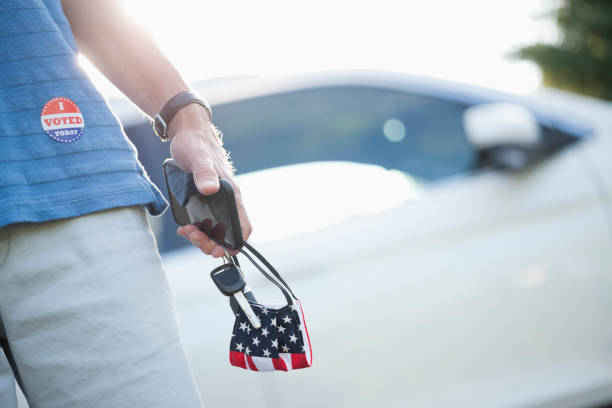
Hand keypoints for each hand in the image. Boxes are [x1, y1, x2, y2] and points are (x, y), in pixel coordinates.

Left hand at [168, 104, 251, 257]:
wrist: (188, 132)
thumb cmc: (195, 143)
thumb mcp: (197, 158)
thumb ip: (204, 173)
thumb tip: (210, 189)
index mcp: (232, 194)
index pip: (243, 227)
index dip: (235, 243)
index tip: (219, 250)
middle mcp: (228, 200)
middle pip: (229, 234)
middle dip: (212, 243)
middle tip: (194, 237)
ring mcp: (218, 202)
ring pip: (217, 231)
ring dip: (203, 238)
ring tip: (187, 231)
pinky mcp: (207, 201)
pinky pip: (207, 223)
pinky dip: (197, 230)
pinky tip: (185, 227)